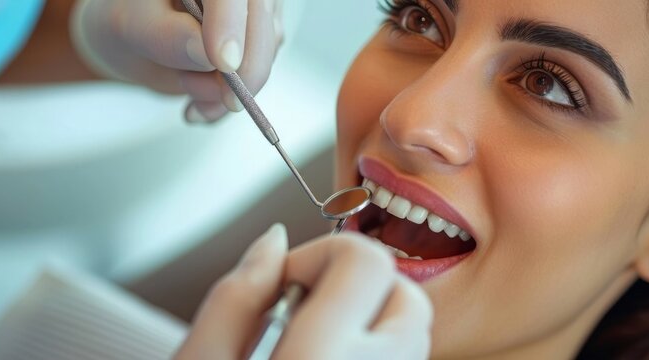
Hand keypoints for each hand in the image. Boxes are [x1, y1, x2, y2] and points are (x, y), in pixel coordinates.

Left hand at [71, 0, 282, 122]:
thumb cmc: (125, 23)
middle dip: (246, 67)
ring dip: (233, 87)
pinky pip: (259, 70)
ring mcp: (250, 9)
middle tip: (222, 100)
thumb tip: (208, 54)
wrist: (131, 44)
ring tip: (189, 92)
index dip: (231, 24)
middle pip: (261, 18)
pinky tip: (201, 102)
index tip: (225, 63)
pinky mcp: (257, 37)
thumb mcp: (129, 27)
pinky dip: (232, 97)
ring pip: (268, 47)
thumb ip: (166, 37)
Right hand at [174, 224, 432, 359]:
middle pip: (405, 292)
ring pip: (415, 329)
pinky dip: (377, 347)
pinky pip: (406, 359)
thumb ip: (233, 297)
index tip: (283, 282)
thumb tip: (273, 241)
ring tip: (315, 339)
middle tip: (302, 309)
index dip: (319, 255)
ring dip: (369, 315)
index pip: (365, 261)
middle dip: (353, 283)